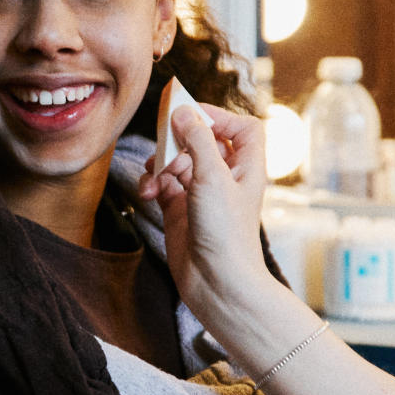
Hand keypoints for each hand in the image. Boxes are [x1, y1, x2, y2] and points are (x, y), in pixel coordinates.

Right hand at [137, 102, 269, 322]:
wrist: (216, 282)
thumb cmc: (226, 233)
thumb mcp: (212, 177)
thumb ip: (197, 140)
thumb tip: (182, 112)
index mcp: (246, 167)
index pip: (241, 128)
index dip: (220, 117)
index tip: (192, 116)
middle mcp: (226, 177)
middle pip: (202, 140)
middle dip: (180, 140)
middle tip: (165, 145)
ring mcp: (201, 193)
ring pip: (178, 161)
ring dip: (161, 163)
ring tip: (155, 175)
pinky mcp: (180, 209)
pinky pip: (163, 183)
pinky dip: (153, 183)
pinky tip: (148, 193)